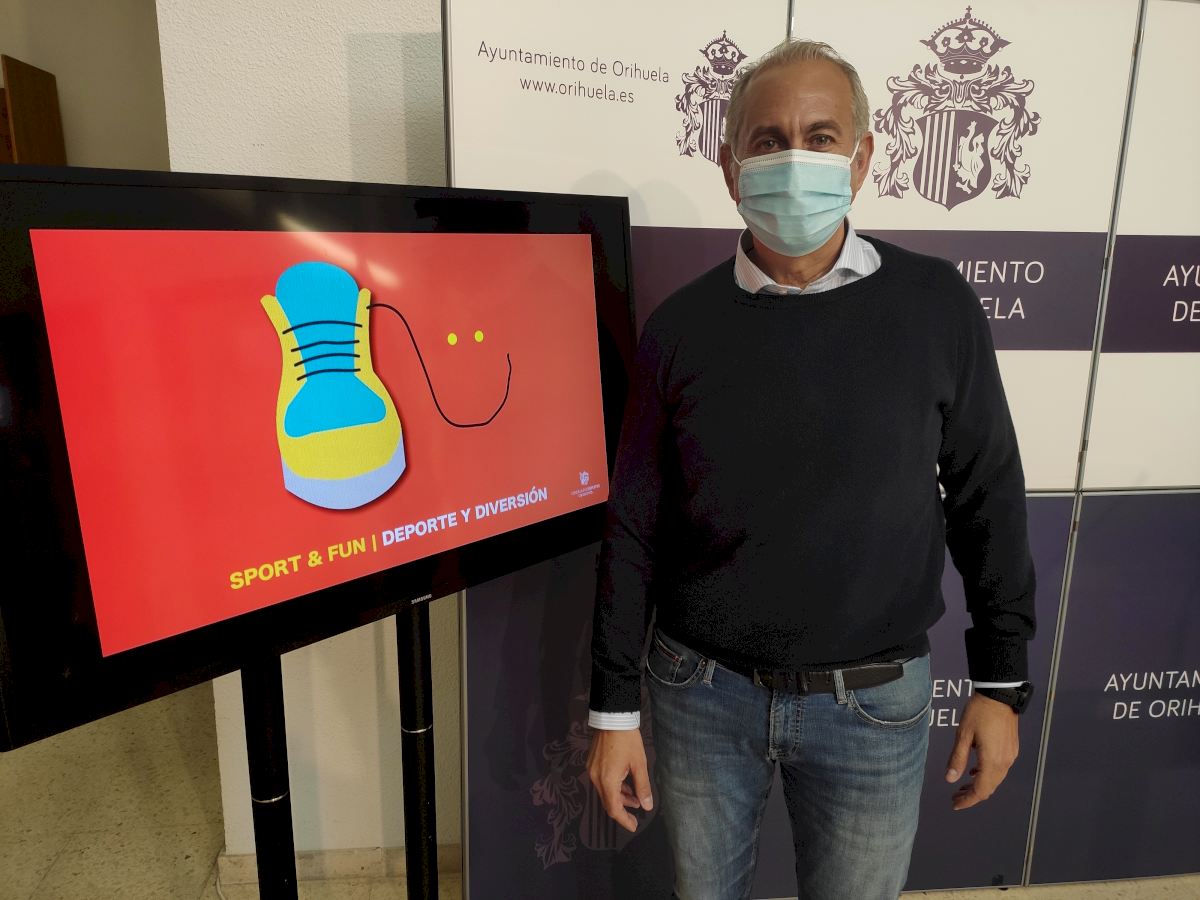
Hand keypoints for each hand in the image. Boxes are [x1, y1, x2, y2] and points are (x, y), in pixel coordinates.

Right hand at [586, 727, 652, 832]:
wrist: (612, 717)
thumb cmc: (628, 741)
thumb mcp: (639, 764)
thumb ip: (642, 787)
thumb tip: (647, 806)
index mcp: (607, 781)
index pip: (614, 808)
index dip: (624, 820)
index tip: (634, 826)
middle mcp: (596, 778)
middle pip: (608, 801)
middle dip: (623, 809)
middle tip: (637, 813)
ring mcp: (592, 770)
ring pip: (605, 791)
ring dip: (619, 797)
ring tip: (635, 798)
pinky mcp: (591, 763)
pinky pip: (602, 781)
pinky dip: (613, 787)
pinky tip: (625, 784)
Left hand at [945, 693, 1018, 810]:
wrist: (1000, 695)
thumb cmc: (979, 712)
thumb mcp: (963, 735)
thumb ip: (957, 759)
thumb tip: (950, 779)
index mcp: (992, 761)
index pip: (981, 790)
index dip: (968, 800)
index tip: (955, 804)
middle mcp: (1005, 762)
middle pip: (989, 788)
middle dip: (972, 795)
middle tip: (955, 796)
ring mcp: (1010, 756)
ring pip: (995, 779)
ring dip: (980, 785)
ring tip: (962, 786)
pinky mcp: (1012, 749)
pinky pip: (1000, 769)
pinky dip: (987, 775)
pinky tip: (975, 771)